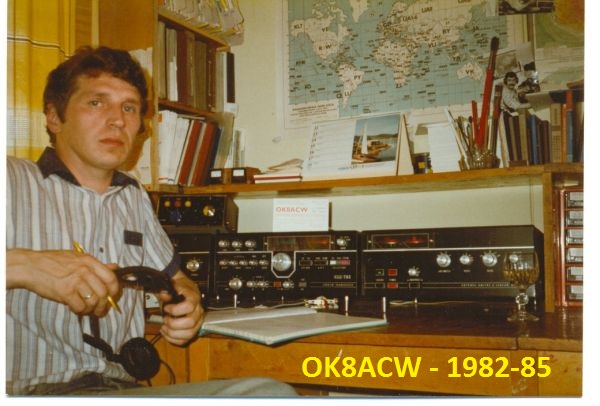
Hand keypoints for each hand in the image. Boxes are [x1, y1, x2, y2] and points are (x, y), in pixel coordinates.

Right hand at [6, 248, 120, 316]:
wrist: (30, 266)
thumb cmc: (52, 262)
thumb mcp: (77, 257)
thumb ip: (96, 264)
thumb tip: (115, 267)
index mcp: (90, 261)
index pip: (111, 278)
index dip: (114, 291)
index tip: (111, 298)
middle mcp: (85, 270)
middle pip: (104, 293)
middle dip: (103, 305)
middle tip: (99, 310)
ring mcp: (75, 281)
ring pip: (93, 301)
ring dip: (90, 309)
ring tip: (85, 309)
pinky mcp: (65, 292)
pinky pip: (80, 307)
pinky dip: (80, 311)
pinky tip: (75, 308)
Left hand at [158, 270, 203, 345]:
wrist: (181, 289)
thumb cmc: (177, 288)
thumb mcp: (171, 285)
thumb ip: (166, 290)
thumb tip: (164, 295)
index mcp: (194, 297)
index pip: (189, 306)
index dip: (175, 309)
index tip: (166, 308)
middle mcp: (198, 310)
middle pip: (190, 322)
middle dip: (173, 323)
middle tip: (165, 318)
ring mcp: (197, 321)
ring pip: (189, 334)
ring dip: (173, 333)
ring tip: (164, 327)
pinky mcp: (193, 330)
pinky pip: (185, 340)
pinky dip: (173, 339)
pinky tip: (166, 332)